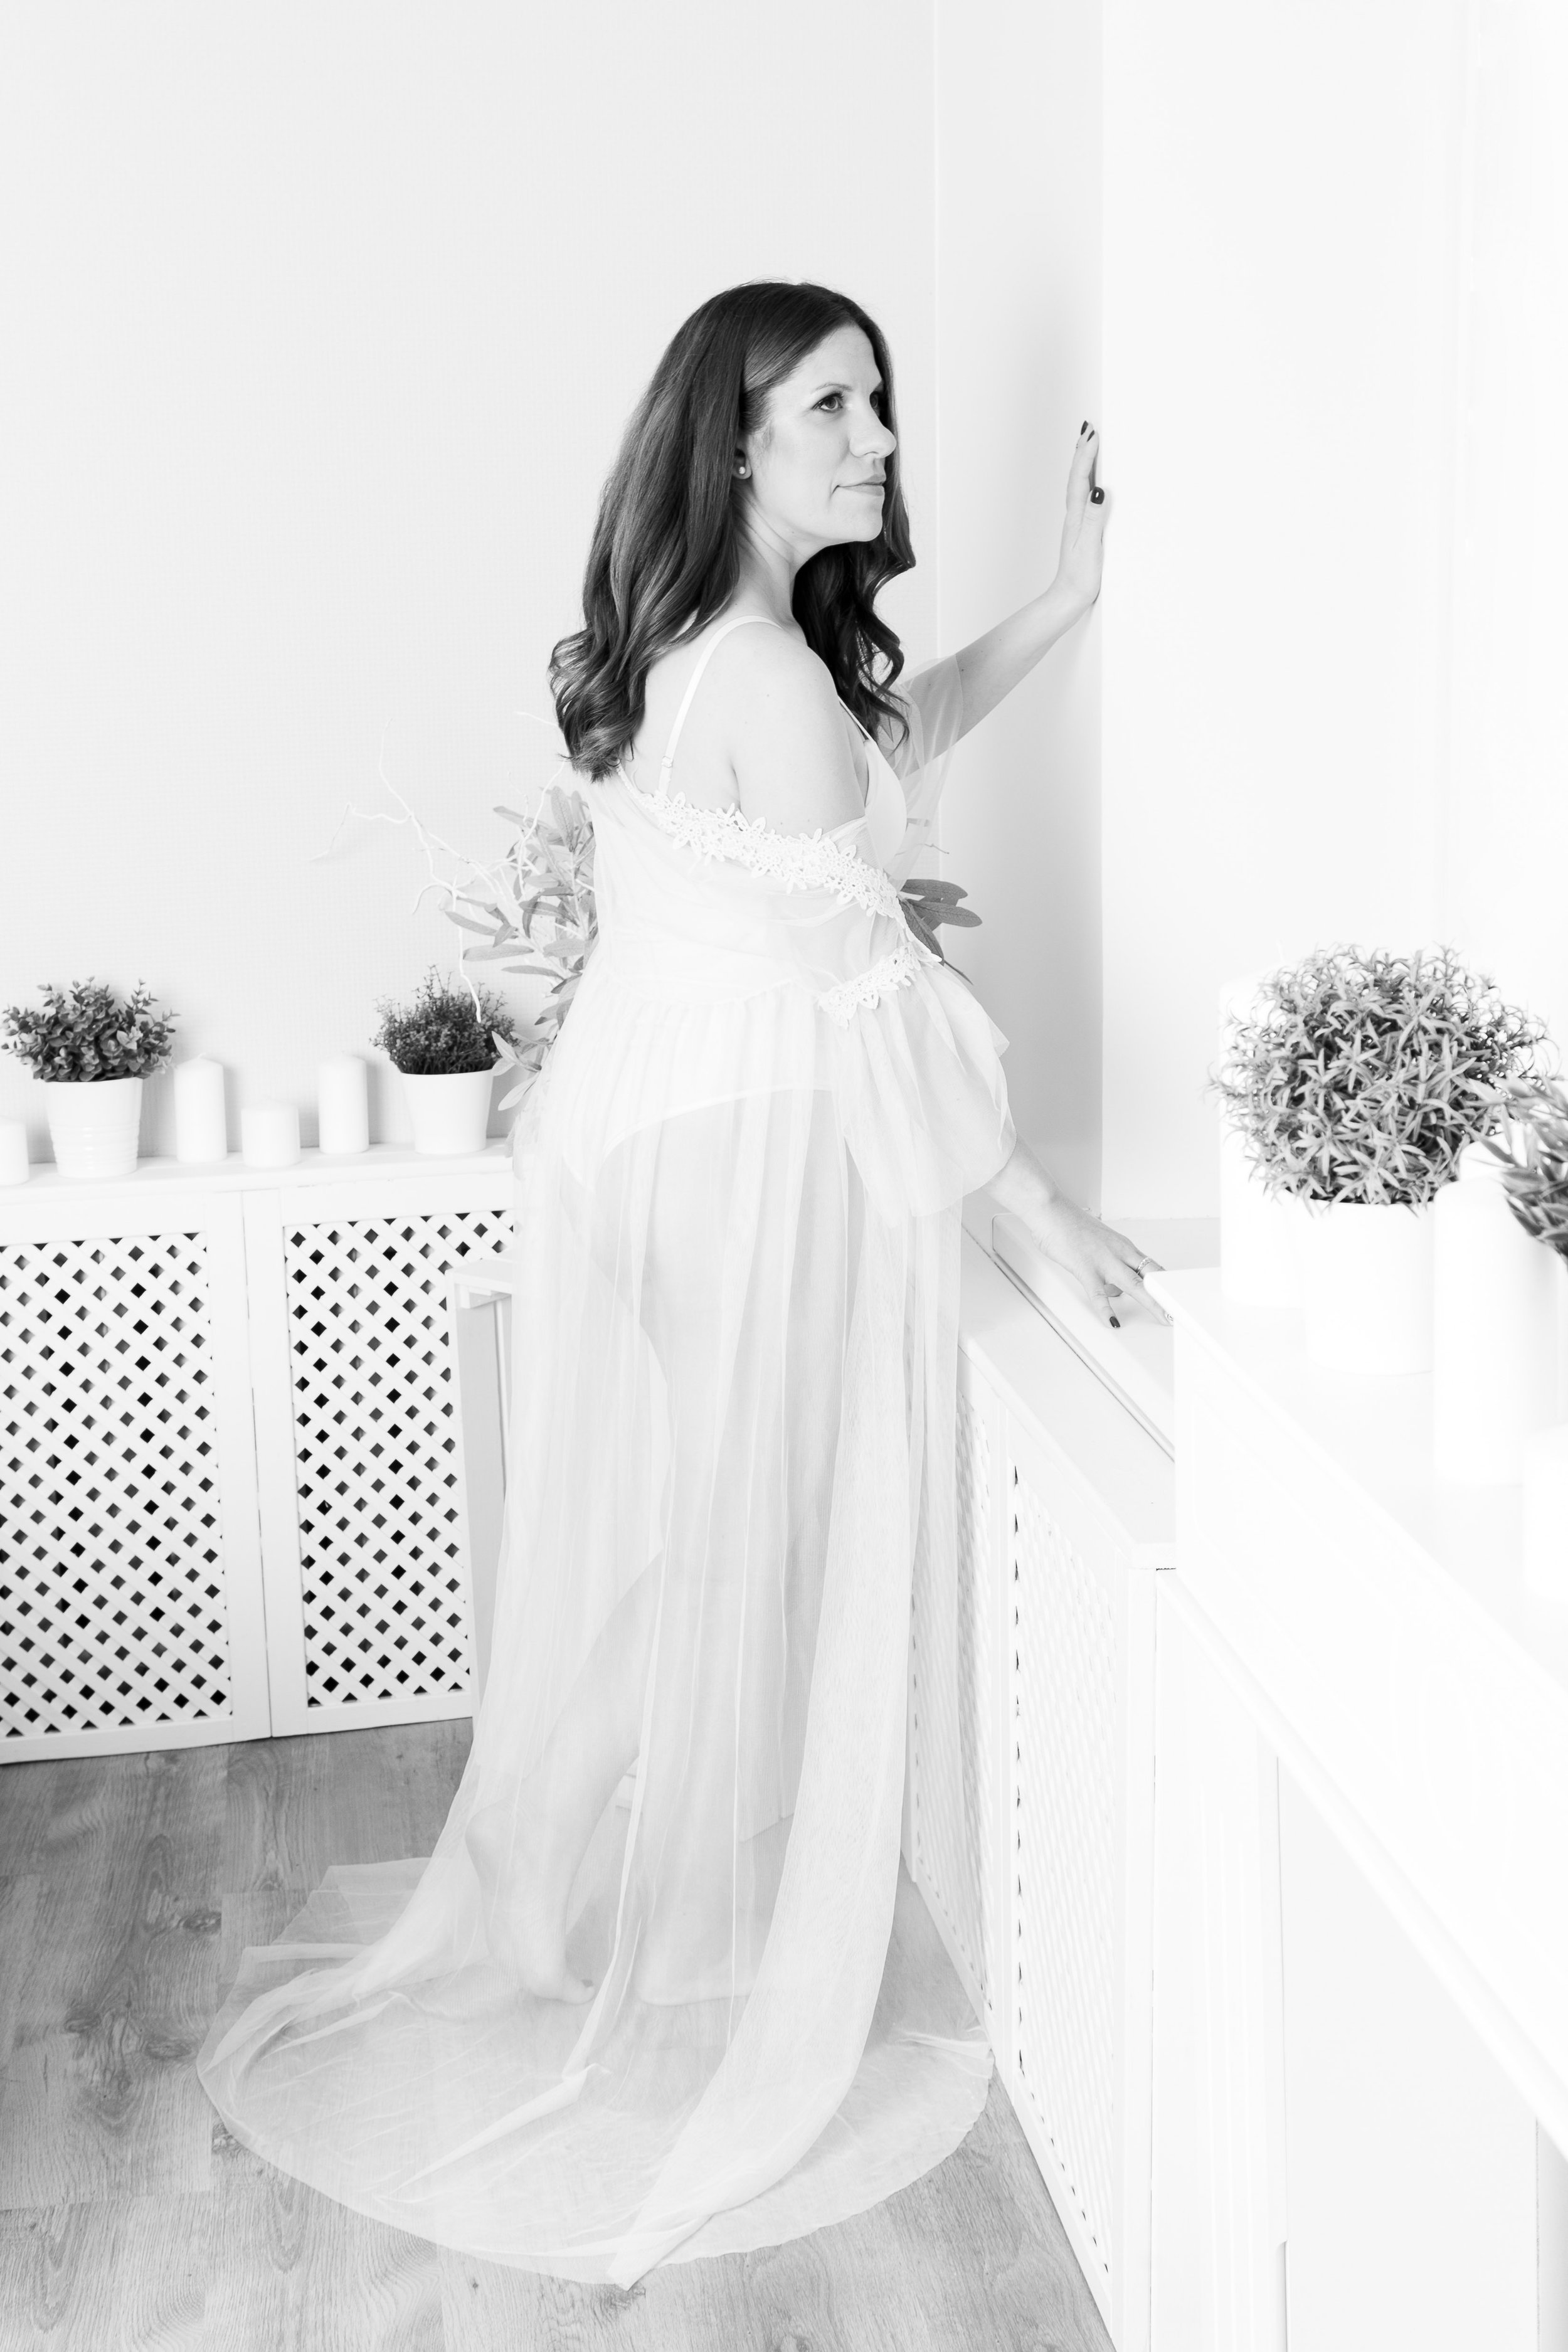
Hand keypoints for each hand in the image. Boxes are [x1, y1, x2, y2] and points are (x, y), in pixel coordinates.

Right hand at [986, 1136, 1165, 1328]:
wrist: (1051, 1210)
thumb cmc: (1069, 1224)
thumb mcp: (1098, 1243)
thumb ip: (1107, 1262)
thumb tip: (1109, 1283)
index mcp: (1124, 1247)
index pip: (1153, 1268)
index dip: (1166, 1285)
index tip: (1174, 1298)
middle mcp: (1119, 1253)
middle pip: (1152, 1278)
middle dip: (1167, 1297)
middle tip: (1179, 1313)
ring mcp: (1104, 1262)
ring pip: (1135, 1286)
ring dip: (1152, 1303)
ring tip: (1162, 1318)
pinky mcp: (1085, 1269)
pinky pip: (1097, 1294)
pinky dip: (1106, 1310)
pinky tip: (1112, 1322)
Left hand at [1055, 422, 1108, 613]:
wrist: (1067, 599)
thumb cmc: (1079, 578)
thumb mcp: (1090, 547)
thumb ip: (1094, 518)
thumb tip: (1099, 490)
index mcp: (1076, 516)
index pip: (1080, 478)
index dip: (1086, 455)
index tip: (1094, 434)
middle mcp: (1074, 516)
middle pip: (1076, 476)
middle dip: (1083, 452)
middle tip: (1089, 429)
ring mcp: (1077, 524)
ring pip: (1079, 485)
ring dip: (1084, 464)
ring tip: (1089, 446)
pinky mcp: (1082, 532)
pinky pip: (1084, 499)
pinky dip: (1088, 483)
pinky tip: (1093, 485)